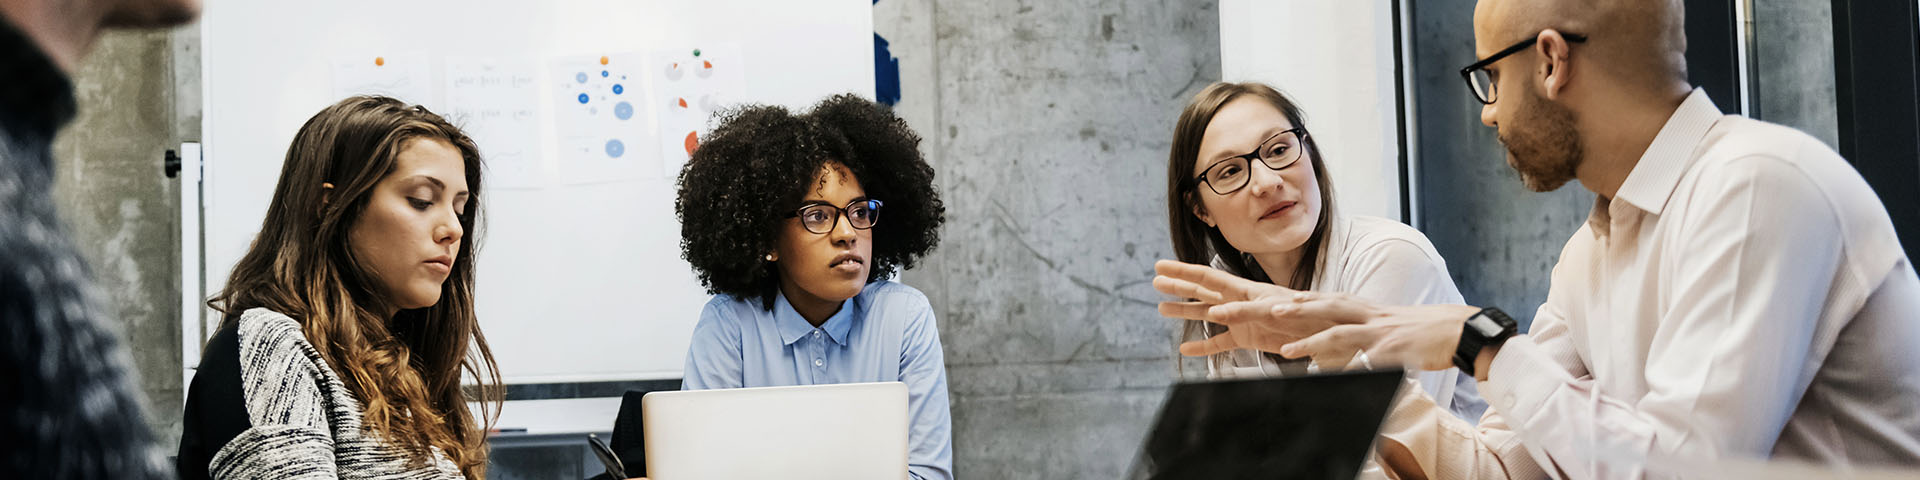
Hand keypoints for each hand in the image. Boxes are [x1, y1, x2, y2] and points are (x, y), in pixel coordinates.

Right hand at [1152, 260, 1349, 355]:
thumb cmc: (1309, 316)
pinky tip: (1186, 349)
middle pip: (1203, 290)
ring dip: (1185, 311)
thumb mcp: (1279, 311)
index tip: (1160, 266)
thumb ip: (1248, 312)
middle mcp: (1240, 301)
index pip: (1208, 278)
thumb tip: (1218, 313)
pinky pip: (1221, 343)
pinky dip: (1204, 346)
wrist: (1330, 331)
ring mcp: (1242, 320)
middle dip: (1179, 284)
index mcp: (1246, 290)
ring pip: (1206, 314)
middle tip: (1154, 279)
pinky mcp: (1249, 338)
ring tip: (1161, 309)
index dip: (1183, 271)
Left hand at [1153, 259, 1479, 370]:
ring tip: (1226, 314)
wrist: (1442, 332)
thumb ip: (1314, 342)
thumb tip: (1287, 348)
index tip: (1183, 287)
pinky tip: (1289, 354)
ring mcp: (1344, 317)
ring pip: (1294, 313)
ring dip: (1259, 313)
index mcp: (1314, 307)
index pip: (1259, 295)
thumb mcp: (1341, 340)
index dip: (1220, 289)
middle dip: (1225, 295)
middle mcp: (1323, 305)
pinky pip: (1334, 341)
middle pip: (1265, 297)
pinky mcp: (1366, 335)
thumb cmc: (1390, 337)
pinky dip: (1312, 346)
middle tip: (1194, 298)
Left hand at [1275, 298, 1480, 370]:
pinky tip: (1333, 376)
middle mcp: (1370, 316)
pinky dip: (1349, 368)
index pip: (1329, 300)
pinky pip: (1366, 361)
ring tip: (1287, 350)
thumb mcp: (1389, 326)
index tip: (1276, 298)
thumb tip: (1341, 350)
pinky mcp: (1394, 351)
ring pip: (1339, 333)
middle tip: (1267, 310)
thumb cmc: (1424, 330)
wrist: (1460, 330)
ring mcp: (1381, 332)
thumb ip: (1364, 333)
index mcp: (1368, 309)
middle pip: (1324, 308)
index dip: (1302, 299)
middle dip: (1296, 309)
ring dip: (1311, 341)